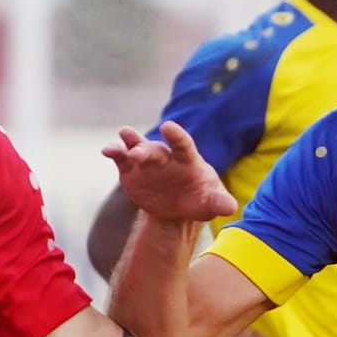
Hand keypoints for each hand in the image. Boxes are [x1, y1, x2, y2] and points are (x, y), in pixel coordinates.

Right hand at [102, 121, 237, 225]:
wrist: (176, 210)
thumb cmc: (199, 200)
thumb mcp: (211, 203)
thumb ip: (220, 202)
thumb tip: (230, 206)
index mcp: (187, 160)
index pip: (182, 144)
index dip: (176, 136)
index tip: (168, 127)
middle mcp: (165, 156)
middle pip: (155, 150)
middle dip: (145, 150)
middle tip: (138, 153)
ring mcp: (146, 162)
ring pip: (135, 148)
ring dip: (128, 144)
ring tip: (119, 141)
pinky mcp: (131, 171)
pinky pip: (121, 158)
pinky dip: (114, 152)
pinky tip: (106, 150)